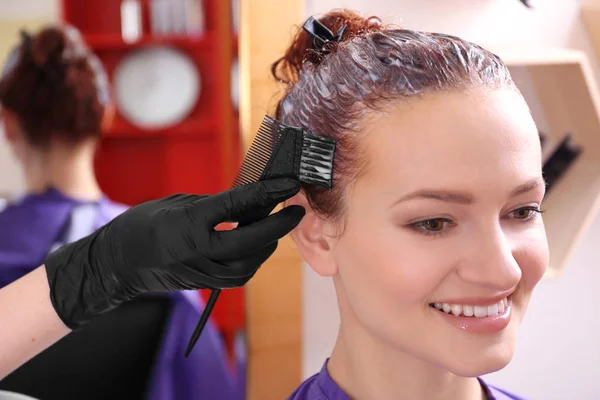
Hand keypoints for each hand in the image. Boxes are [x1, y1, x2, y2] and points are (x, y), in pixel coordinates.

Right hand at [44, 178, 304, 329]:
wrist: (117, 264)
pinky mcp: (204, 284)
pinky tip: (258, 246)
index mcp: (188, 223)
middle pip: (251, 241)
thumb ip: (215, 204)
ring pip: (249, 264)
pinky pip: (238, 276)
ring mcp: (201, 272)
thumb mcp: (178, 203)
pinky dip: (253, 260)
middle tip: (297, 209)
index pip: (237, 205)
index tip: (289, 184)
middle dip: (279, 225)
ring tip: (277, 226)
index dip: (267, 193)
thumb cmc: (143, 225)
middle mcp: (197, 250)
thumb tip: (250, 201)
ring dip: (268, 244)